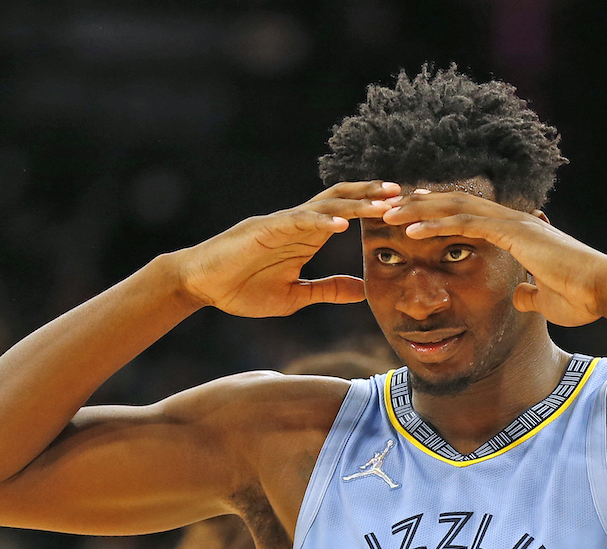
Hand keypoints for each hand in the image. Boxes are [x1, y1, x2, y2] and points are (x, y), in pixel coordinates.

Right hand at [179, 181, 399, 316]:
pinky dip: (319, 221)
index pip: (345, 214)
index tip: (403, 209)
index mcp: (306, 236)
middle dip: (373, 196)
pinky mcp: (263, 229)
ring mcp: (281, 223)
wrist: (201, 285)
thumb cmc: (242, 288)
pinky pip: (296, 221)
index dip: (372, 209)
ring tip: (383, 202)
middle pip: (341, 200)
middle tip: (405, 194)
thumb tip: (362, 290)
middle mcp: (298, 223)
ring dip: (356, 202)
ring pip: (324, 204)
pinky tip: (340, 224)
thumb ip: (328, 290)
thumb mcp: (296, 296)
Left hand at [381, 190, 606, 325]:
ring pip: (455, 207)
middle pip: (457, 203)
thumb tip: (519, 296)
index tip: (413, 215)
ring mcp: (513, 223)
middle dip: (421, 205)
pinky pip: (466, 224)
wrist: (605, 291)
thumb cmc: (581, 297)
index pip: (470, 215)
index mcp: (518, 232)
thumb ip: (529, 294)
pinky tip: (410, 230)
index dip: (440, 213)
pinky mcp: (513, 233)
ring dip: (419, 210)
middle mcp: (513, 220)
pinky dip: (436, 224)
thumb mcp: (545, 300)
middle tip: (389, 207)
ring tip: (388, 214)